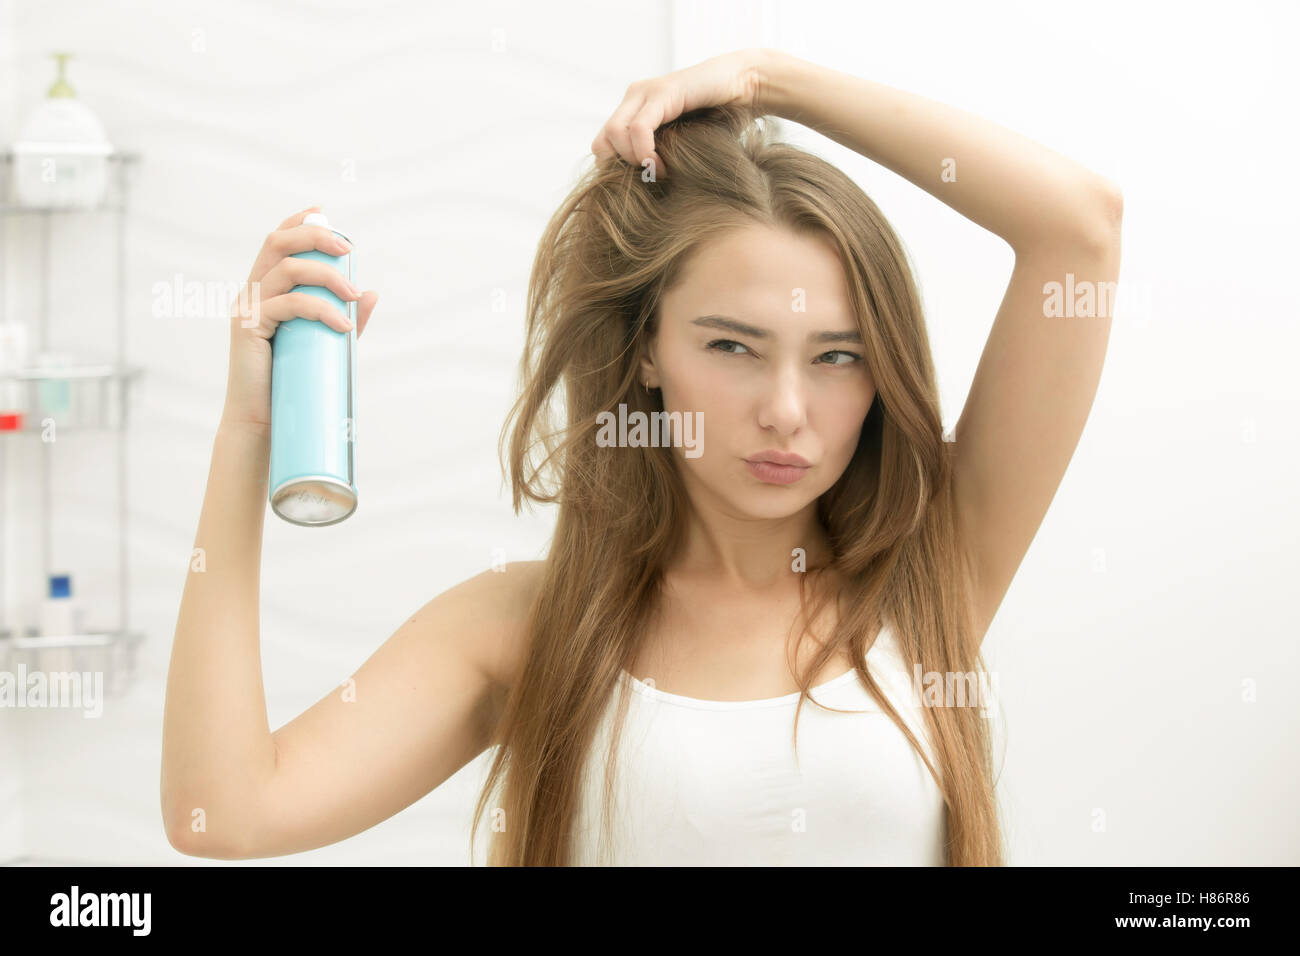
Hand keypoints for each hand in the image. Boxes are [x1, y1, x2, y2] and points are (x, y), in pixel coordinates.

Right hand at [223, 206, 378, 428]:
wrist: (265, 421)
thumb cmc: (292, 380)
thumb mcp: (324, 342)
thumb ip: (345, 316)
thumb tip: (373, 292)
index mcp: (266, 289)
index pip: (277, 242)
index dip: (298, 222)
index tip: (324, 212)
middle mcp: (252, 292)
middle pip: (277, 244)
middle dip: (315, 238)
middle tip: (348, 251)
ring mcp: (247, 308)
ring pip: (284, 270)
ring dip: (325, 276)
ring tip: (352, 295)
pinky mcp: (247, 329)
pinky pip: (286, 305)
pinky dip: (319, 309)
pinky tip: (342, 325)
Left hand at [590, 48, 768, 178]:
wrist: (746, 87)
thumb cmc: (718, 121)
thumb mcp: (681, 144)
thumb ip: (659, 156)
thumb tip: (639, 196)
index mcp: (633, 109)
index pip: (602, 145)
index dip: (616, 170)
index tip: (643, 184)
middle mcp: (634, 98)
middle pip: (602, 142)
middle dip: (621, 169)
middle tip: (650, 179)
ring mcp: (645, 92)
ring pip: (614, 134)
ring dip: (634, 162)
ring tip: (660, 172)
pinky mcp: (663, 92)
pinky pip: (639, 128)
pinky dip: (645, 152)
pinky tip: (663, 166)